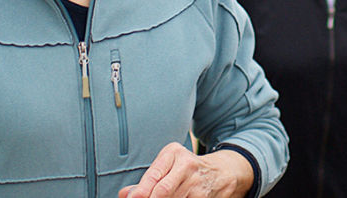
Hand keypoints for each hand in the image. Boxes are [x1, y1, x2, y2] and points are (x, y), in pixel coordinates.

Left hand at [118, 142, 253, 197]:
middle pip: (162, 191)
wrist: (221, 172)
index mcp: (173, 153)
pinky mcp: (204, 197)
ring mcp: (197, 182)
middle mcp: (187, 165)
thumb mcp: (167, 166)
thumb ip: (147, 180)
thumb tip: (124, 194)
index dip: (140, 192)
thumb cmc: (186, 170)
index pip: (153, 176)